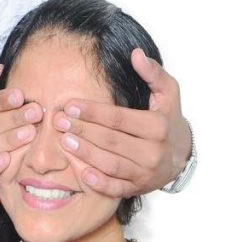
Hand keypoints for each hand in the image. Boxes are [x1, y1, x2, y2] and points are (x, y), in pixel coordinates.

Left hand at [55, 49, 190, 195]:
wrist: (182, 156)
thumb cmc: (168, 120)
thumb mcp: (168, 93)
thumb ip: (152, 73)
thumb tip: (135, 53)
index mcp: (157, 126)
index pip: (119, 118)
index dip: (93, 112)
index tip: (70, 106)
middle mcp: (153, 151)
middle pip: (111, 140)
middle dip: (83, 130)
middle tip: (59, 122)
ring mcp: (145, 172)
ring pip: (111, 164)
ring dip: (85, 154)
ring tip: (64, 141)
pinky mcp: (138, 188)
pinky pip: (116, 188)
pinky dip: (99, 183)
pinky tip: (81, 172)